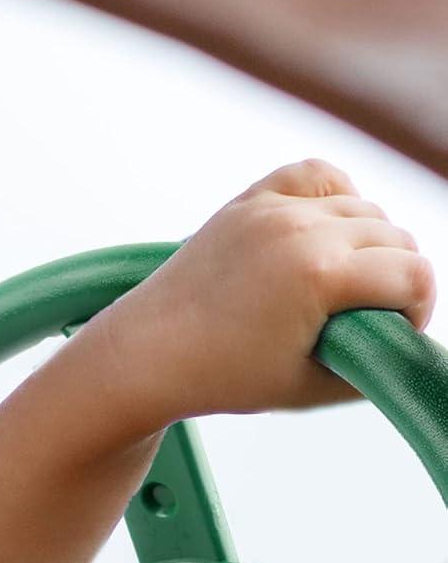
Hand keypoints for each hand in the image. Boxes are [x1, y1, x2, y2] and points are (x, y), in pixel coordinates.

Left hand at [81, 158, 436, 430]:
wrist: (145, 356)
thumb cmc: (223, 378)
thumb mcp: (310, 386)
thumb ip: (373, 361)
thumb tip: (405, 338)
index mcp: (319, 275)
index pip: (414, 275)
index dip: (416, 310)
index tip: (392, 334)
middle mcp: (299, 230)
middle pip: (394, 238)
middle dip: (391, 280)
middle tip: (360, 318)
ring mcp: (271, 210)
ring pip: (364, 210)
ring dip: (366, 245)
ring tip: (337, 288)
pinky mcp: (248, 202)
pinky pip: (316, 175)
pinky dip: (334, 198)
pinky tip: (325, 233)